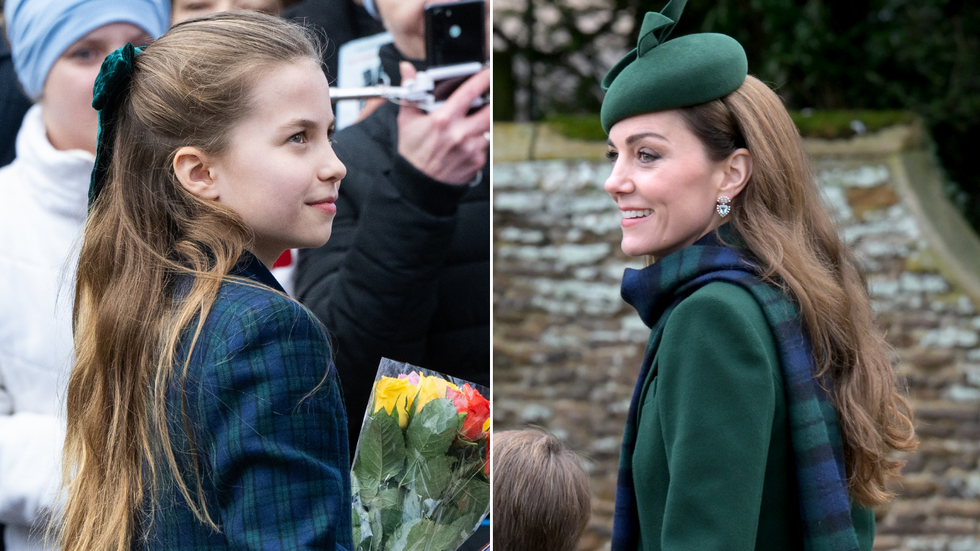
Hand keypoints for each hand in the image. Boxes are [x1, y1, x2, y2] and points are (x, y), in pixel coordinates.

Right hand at [397, 62, 489, 184]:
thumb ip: (411, 91)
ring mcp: (471, 149)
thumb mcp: (407, 119)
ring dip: (483, 123)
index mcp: (443, 120)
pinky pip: (485, 146)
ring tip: (472, 123)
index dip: (483, 78)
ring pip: (488, 129)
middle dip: (491, 102)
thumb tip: (407, 69)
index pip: (470, 92)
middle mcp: (460, 134)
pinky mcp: (477, 162)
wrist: (417, 184)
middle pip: (489, 111)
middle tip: (487, 98)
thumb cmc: (412, 151)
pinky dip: (478, 141)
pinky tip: (466, 143)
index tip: (489, 71)